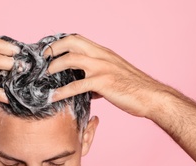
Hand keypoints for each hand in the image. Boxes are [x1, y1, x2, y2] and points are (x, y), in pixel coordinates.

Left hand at [46, 34, 175, 117]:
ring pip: (71, 59)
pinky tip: (53, 97)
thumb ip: (97, 79)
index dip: (61, 43)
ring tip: (45, 75)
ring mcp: (102, 68)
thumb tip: (85, 89)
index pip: (78, 39)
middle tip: (44, 59)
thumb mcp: (114, 77)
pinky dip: (62, 92)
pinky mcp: (103, 82)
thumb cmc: (134, 88)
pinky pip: (76, 86)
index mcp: (103, 53)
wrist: (152, 97)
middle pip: (72, 41)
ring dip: (55, 66)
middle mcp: (101, 56)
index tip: (50, 52)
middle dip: (54, 48)